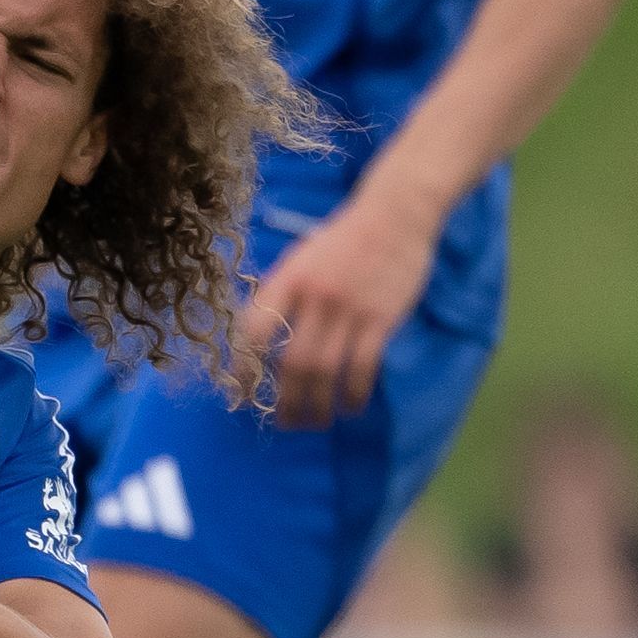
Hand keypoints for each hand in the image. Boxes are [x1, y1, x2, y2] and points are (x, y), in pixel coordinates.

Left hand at [240, 187, 442, 426]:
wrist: (395, 214)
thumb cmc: (344, 238)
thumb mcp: (302, 256)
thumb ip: (283, 293)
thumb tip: (261, 339)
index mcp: (288, 278)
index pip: (254, 330)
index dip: (244, 366)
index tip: (242, 392)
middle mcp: (313, 295)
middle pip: (291, 361)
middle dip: (284, 400)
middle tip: (283, 422)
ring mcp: (348, 308)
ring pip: (325, 370)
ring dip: (317, 405)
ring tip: (314, 423)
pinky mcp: (380, 318)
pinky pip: (363, 367)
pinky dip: (353, 393)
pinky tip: (349, 407)